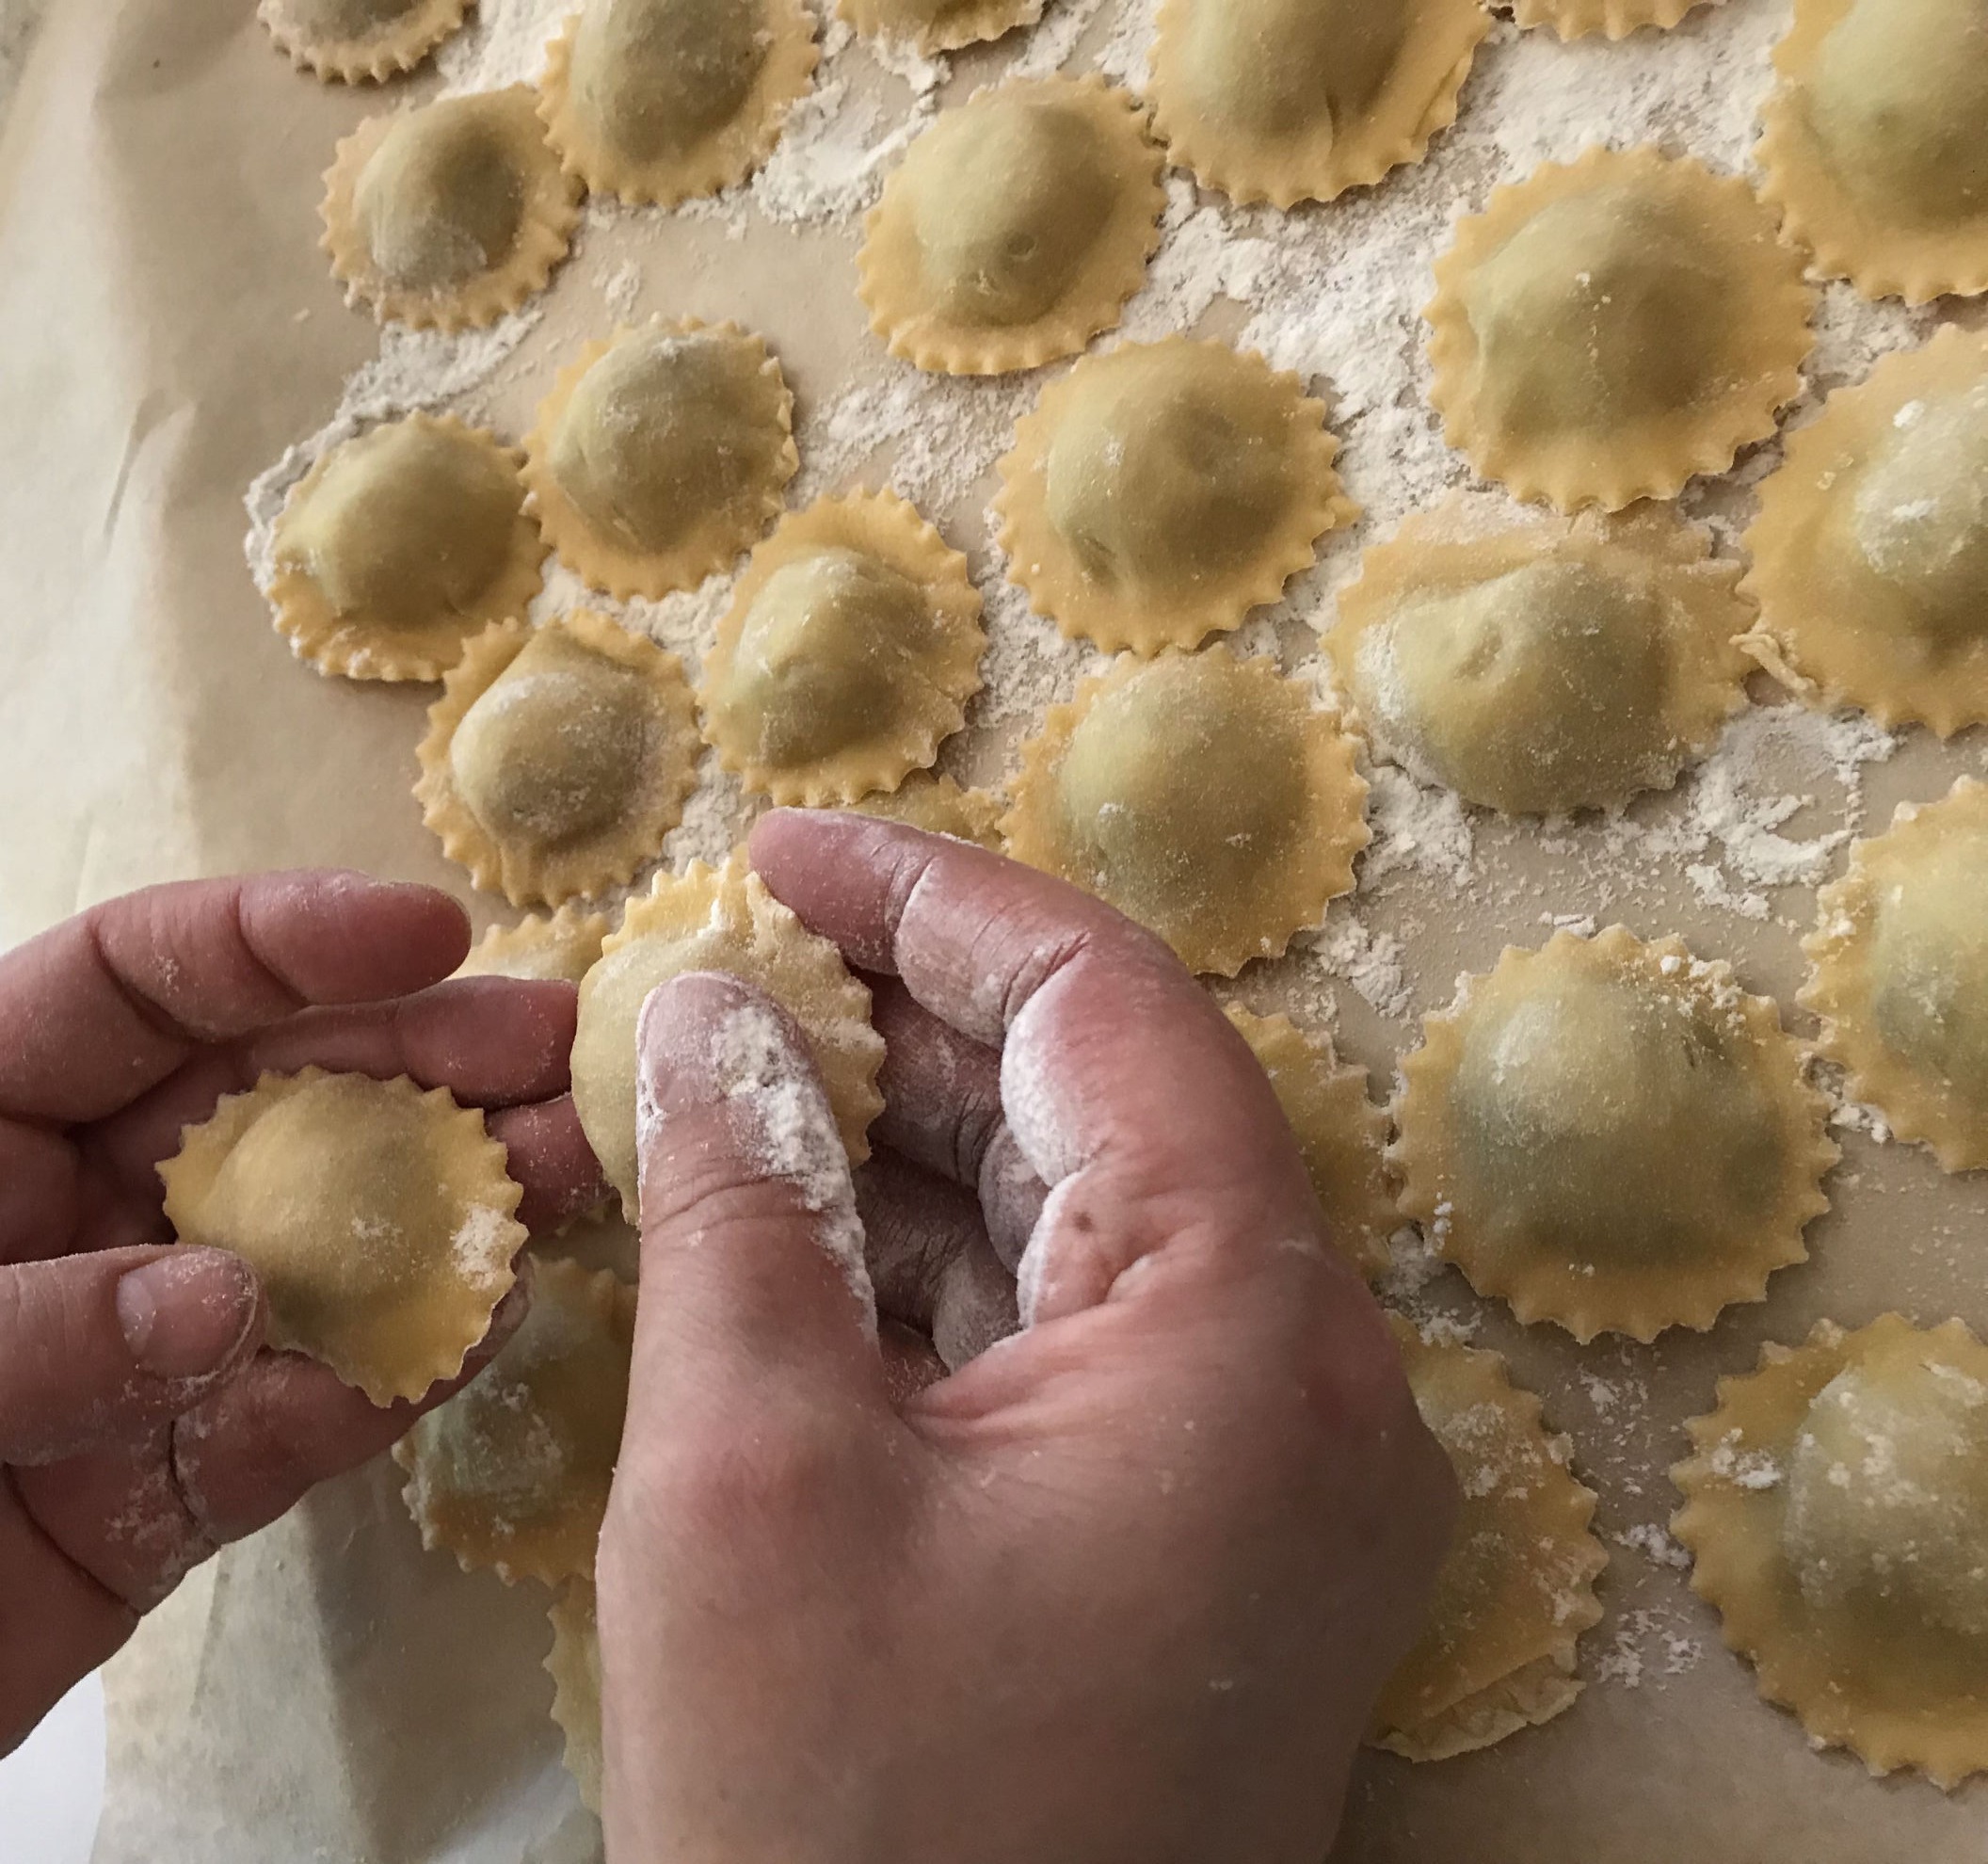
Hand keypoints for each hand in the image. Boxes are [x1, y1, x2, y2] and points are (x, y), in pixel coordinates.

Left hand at [0, 870, 606, 1756]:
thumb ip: (35, 1330)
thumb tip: (231, 1303)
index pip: (138, 982)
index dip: (283, 939)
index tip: (431, 935)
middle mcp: (85, 1203)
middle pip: (279, 1094)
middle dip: (425, 1057)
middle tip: (562, 1047)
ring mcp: (156, 1335)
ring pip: (329, 1244)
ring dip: (456, 1202)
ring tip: (578, 1168)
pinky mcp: (196, 1467)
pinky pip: (314, 1405)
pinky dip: (400, 1369)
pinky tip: (487, 1319)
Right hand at [598, 815, 1454, 1863]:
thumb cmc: (846, 1825)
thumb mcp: (751, 1477)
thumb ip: (743, 1199)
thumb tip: (707, 1009)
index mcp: (1248, 1331)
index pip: (1109, 1008)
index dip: (940, 900)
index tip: (786, 849)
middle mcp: (1311, 1379)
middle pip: (1111, 1104)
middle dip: (916, 1020)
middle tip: (736, 965)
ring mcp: (1278, 1469)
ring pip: (1094, 1219)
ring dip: (924, 1141)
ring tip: (745, 1074)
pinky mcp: (1216, 1540)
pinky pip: (1087, 1336)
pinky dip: (952, 1266)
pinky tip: (813, 1222)